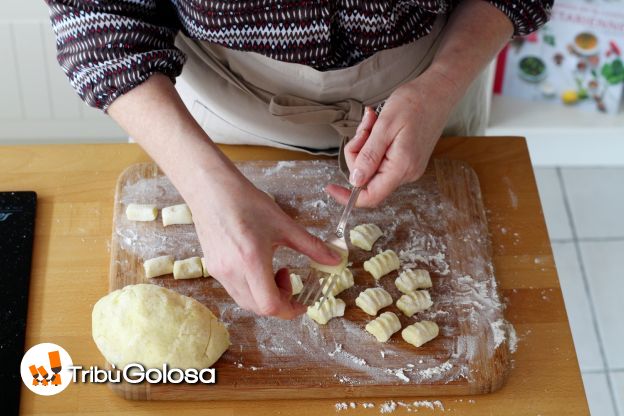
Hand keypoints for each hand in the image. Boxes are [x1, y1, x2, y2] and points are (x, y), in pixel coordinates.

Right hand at [188, 168, 341, 318]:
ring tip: (273, 270)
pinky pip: (235, 290)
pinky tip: (257, 266)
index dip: (290, 310)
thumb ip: (311, 246)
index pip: (270, 305)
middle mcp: (232, 272)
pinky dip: (252, 288)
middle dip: (280, 301)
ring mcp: (219, 272)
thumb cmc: (247, 202)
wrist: (211, 190)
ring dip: (265, 295)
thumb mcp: (284, 224)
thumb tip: (335, 260)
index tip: (301, 302)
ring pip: (246, 302)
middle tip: (288, 278)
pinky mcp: (211, 269)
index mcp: (251, 261)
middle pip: (259, 308)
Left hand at [326, 70, 457, 206]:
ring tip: (373, 120)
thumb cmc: (414, 103)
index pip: (371, 196)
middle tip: (363, 128)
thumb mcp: (385, 126)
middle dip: (357, 153)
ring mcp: (408, 167)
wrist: (439, 90)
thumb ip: (369, 156)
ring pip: (372, 166)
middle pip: (367, 178)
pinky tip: (379, 125)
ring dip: (365, 144)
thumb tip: (355, 181)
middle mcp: (407, 173)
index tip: (330, 187)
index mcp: (401, 167)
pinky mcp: (407, 159)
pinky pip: (381, 158)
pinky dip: (374, 143)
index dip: (348, 196)